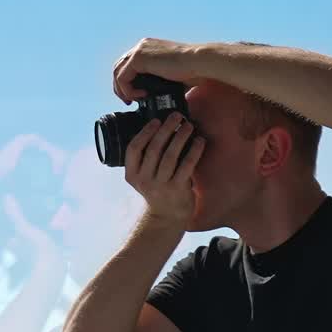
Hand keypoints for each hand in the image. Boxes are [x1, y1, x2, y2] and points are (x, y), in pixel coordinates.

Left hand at [113, 38, 201, 103]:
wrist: (200, 63)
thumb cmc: (192, 72)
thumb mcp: (168, 76)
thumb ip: (156, 82)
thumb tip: (151, 96)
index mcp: (149, 49)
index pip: (127, 65)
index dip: (126, 83)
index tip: (133, 98)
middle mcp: (142, 46)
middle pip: (119, 68)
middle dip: (120, 87)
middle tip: (129, 102)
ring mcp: (139, 50)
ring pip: (117, 73)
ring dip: (123, 90)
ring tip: (134, 100)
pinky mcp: (139, 57)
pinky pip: (122, 77)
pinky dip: (128, 89)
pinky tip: (141, 95)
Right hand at [124, 113, 204, 227]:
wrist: (167, 215)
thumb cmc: (158, 188)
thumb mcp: (144, 176)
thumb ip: (146, 158)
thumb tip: (163, 126)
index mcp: (132, 175)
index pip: (133, 149)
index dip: (145, 133)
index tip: (156, 120)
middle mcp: (144, 180)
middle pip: (153, 149)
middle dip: (166, 129)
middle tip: (177, 116)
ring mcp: (160, 186)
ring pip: (170, 156)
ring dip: (180, 137)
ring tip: (188, 125)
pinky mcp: (177, 189)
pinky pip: (187, 165)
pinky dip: (194, 151)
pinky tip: (200, 141)